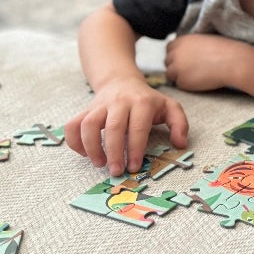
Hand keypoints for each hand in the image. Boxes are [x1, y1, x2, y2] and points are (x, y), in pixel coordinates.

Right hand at [65, 76, 188, 175]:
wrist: (122, 81)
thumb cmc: (148, 100)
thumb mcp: (170, 107)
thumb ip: (180, 124)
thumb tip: (181, 144)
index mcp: (142, 103)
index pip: (138, 127)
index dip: (135, 149)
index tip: (134, 167)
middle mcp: (119, 102)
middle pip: (114, 127)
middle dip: (114, 152)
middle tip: (116, 171)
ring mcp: (100, 105)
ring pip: (88, 124)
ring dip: (91, 147)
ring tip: (100, 164)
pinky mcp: (86, 110)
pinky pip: (73, 124)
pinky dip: (75, 141)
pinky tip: (85, 154)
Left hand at [164, 33, 253, 91]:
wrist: (232, 62)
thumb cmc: (223, 50)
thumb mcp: (203, 40)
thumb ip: (190, 45)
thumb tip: (186, 52)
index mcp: (182, 40)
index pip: (169, 48)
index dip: (176, 55)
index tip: (184, 60)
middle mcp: (176, 53)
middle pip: (167, 61)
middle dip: (176, 66)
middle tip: (190, 70)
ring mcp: (177, 67)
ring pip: (170, 74)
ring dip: (179, 76)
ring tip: (195, 76)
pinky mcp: (182, 81)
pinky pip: (179, 84)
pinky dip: (187, 84)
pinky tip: (199, 81)